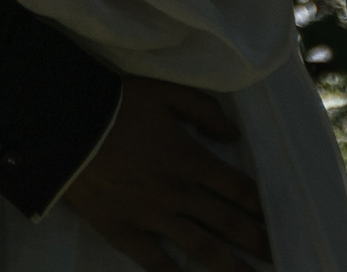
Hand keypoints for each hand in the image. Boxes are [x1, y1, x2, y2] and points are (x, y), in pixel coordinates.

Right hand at [62, 78, 267, 271]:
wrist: (68, 123)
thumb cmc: (118, 103)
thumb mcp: (165, 92)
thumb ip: (204, 110)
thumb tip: (234, 136)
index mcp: (190, 158)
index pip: (238, 189)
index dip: (261, 207)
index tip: (279, 222)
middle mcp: (179, 193)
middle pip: (228, 224)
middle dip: (256, 242)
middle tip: (278, 257)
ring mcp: (153, 217)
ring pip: (202, 250)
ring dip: (230, 267)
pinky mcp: (125, 232)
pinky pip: (156, 263)